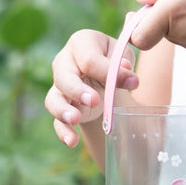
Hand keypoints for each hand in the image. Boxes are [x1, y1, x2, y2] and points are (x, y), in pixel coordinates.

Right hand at [46, 28, 138, 147]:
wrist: (105, 74)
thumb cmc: (113, 60)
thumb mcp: (122, 56)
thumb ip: (123, 64)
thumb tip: (128, 73)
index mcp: (81, 43)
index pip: (89, 59)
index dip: (108, 72)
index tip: (132, 82)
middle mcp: (64, 63)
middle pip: (64, 76)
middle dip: (78, 90)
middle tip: (94, 100)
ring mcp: (59, 86)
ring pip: (53, 99)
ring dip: (63, 111)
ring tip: (75, 120)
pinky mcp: (61, 106)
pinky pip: (56, 121)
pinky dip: (63, 131)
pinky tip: (71, 141)